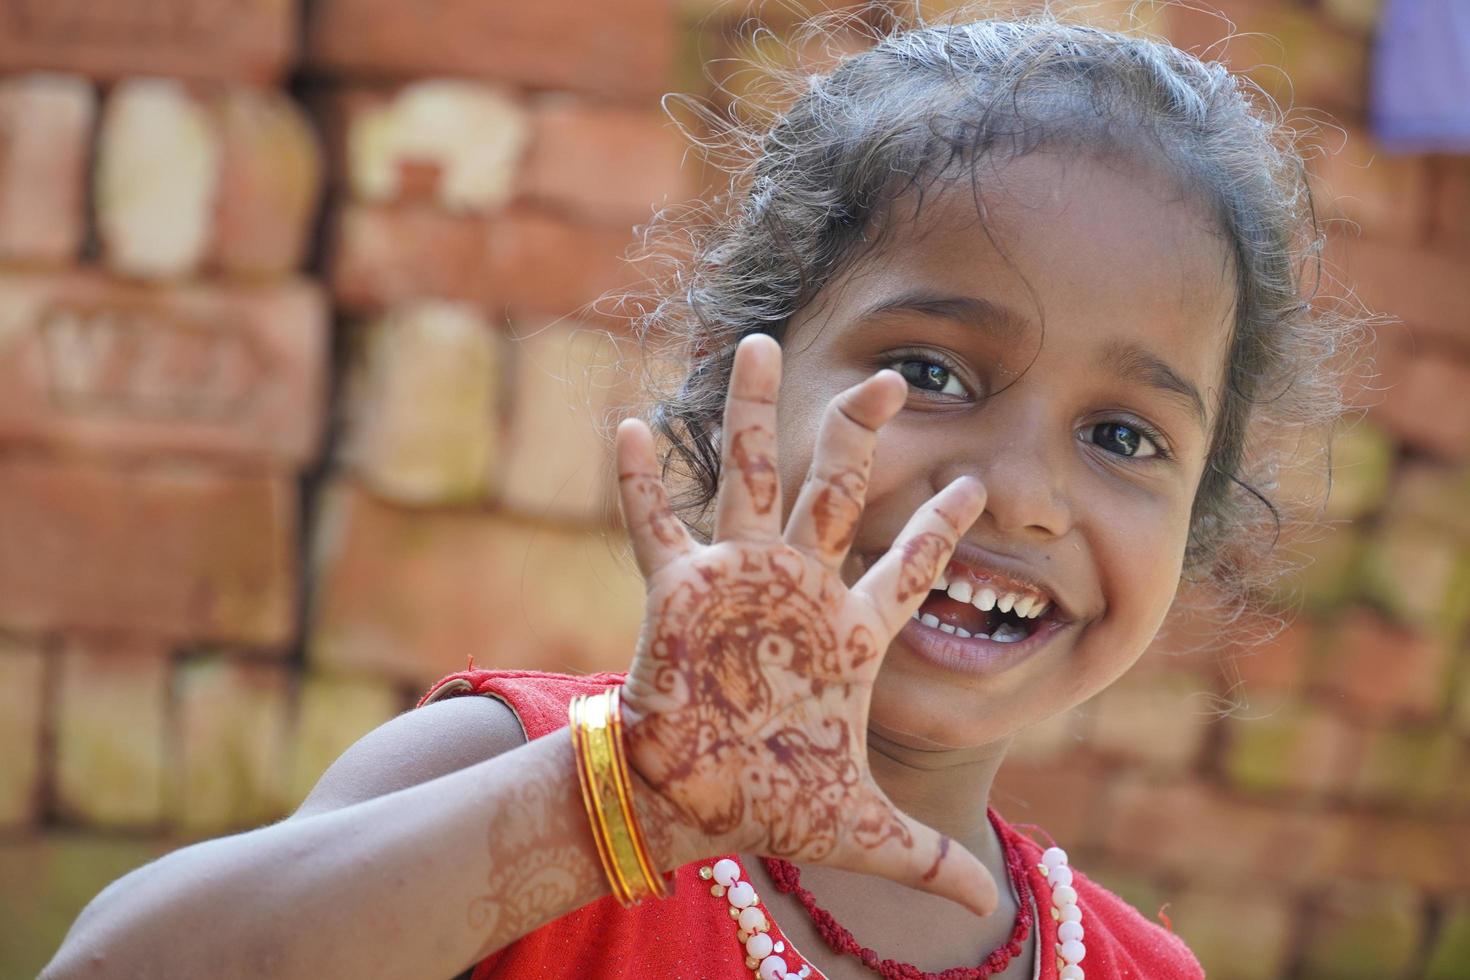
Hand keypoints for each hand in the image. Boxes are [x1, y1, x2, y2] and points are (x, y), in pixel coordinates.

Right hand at [614, 334, 996, 915]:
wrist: (690, 807)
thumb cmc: (769, 804)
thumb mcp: (860, 828)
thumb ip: (925, 858)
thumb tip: (980, 910)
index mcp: (847, 630)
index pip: (910, 568)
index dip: (941, 527)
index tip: (978, 481)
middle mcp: (795, 588)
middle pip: (837, 491)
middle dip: (861, 433)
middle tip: (893, 377)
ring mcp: (735, 579)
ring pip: (750, 477)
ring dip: (754, 413)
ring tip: (763, 343)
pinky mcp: (676, 591)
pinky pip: (654, 524)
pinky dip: (639, 479)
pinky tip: (629, 422)